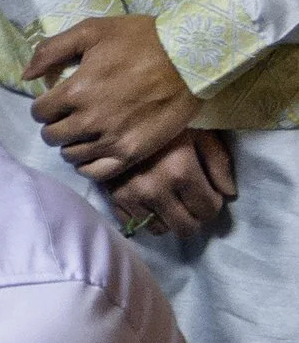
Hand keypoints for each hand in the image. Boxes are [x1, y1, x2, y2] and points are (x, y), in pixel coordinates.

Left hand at [24, 14, 194, 180]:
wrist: (190, 58)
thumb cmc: (141, 40)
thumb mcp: (93, 31)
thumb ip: (52, 50)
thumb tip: (26, 75)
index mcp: (75, 91)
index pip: (39, 112)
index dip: (44, 105)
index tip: (56, 100)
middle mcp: (89, 120)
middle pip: (51, 136)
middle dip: (55, 124)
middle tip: (69, 116)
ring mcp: (110, 140)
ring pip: (71, 155)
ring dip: (71, 144)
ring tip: (83, 132)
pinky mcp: (131, 153)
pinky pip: (95, 173)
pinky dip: (87, 165)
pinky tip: (92, 152)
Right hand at [109, 129, 235, 238]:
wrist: (117, 112)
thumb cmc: (166, 118)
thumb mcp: (200, 132)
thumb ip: (219, 163)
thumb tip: (228, 193)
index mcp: (181, 170)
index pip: (208, 210)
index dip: (213, 203)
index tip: (209, 191)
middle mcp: (155, 189)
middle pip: (185, 228)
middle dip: (195, 217)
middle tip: (193, 201)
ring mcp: (132, 196)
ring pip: (160, 230)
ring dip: (170, 219)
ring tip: (172, 200)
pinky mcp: (113, 198)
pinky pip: (135, 225)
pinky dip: (147, 217)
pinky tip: (151, 201)